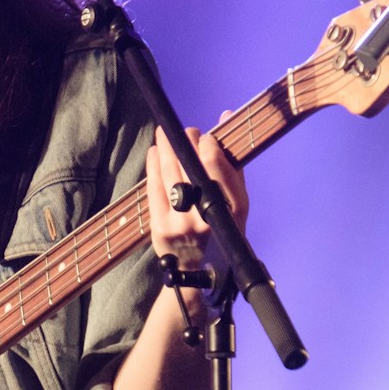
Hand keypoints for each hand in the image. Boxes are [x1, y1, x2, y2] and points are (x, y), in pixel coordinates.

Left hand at [146, 117, 248, 273]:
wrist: (196, 272)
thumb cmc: (219, 229)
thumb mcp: (235, 203)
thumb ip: (231, 162)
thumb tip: (226, 117)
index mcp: (231, 213)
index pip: (217, 171)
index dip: (209, 149)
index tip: (205, 137)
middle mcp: (206, 219)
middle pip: (192, 171)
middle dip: (187, 145)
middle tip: (186, 132)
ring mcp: (180, 224)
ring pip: (171, 177)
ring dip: (167, 150)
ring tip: (165, 134)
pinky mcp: (160, 228)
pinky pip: (154, 190)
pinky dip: (153, 168)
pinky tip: (155, 153)